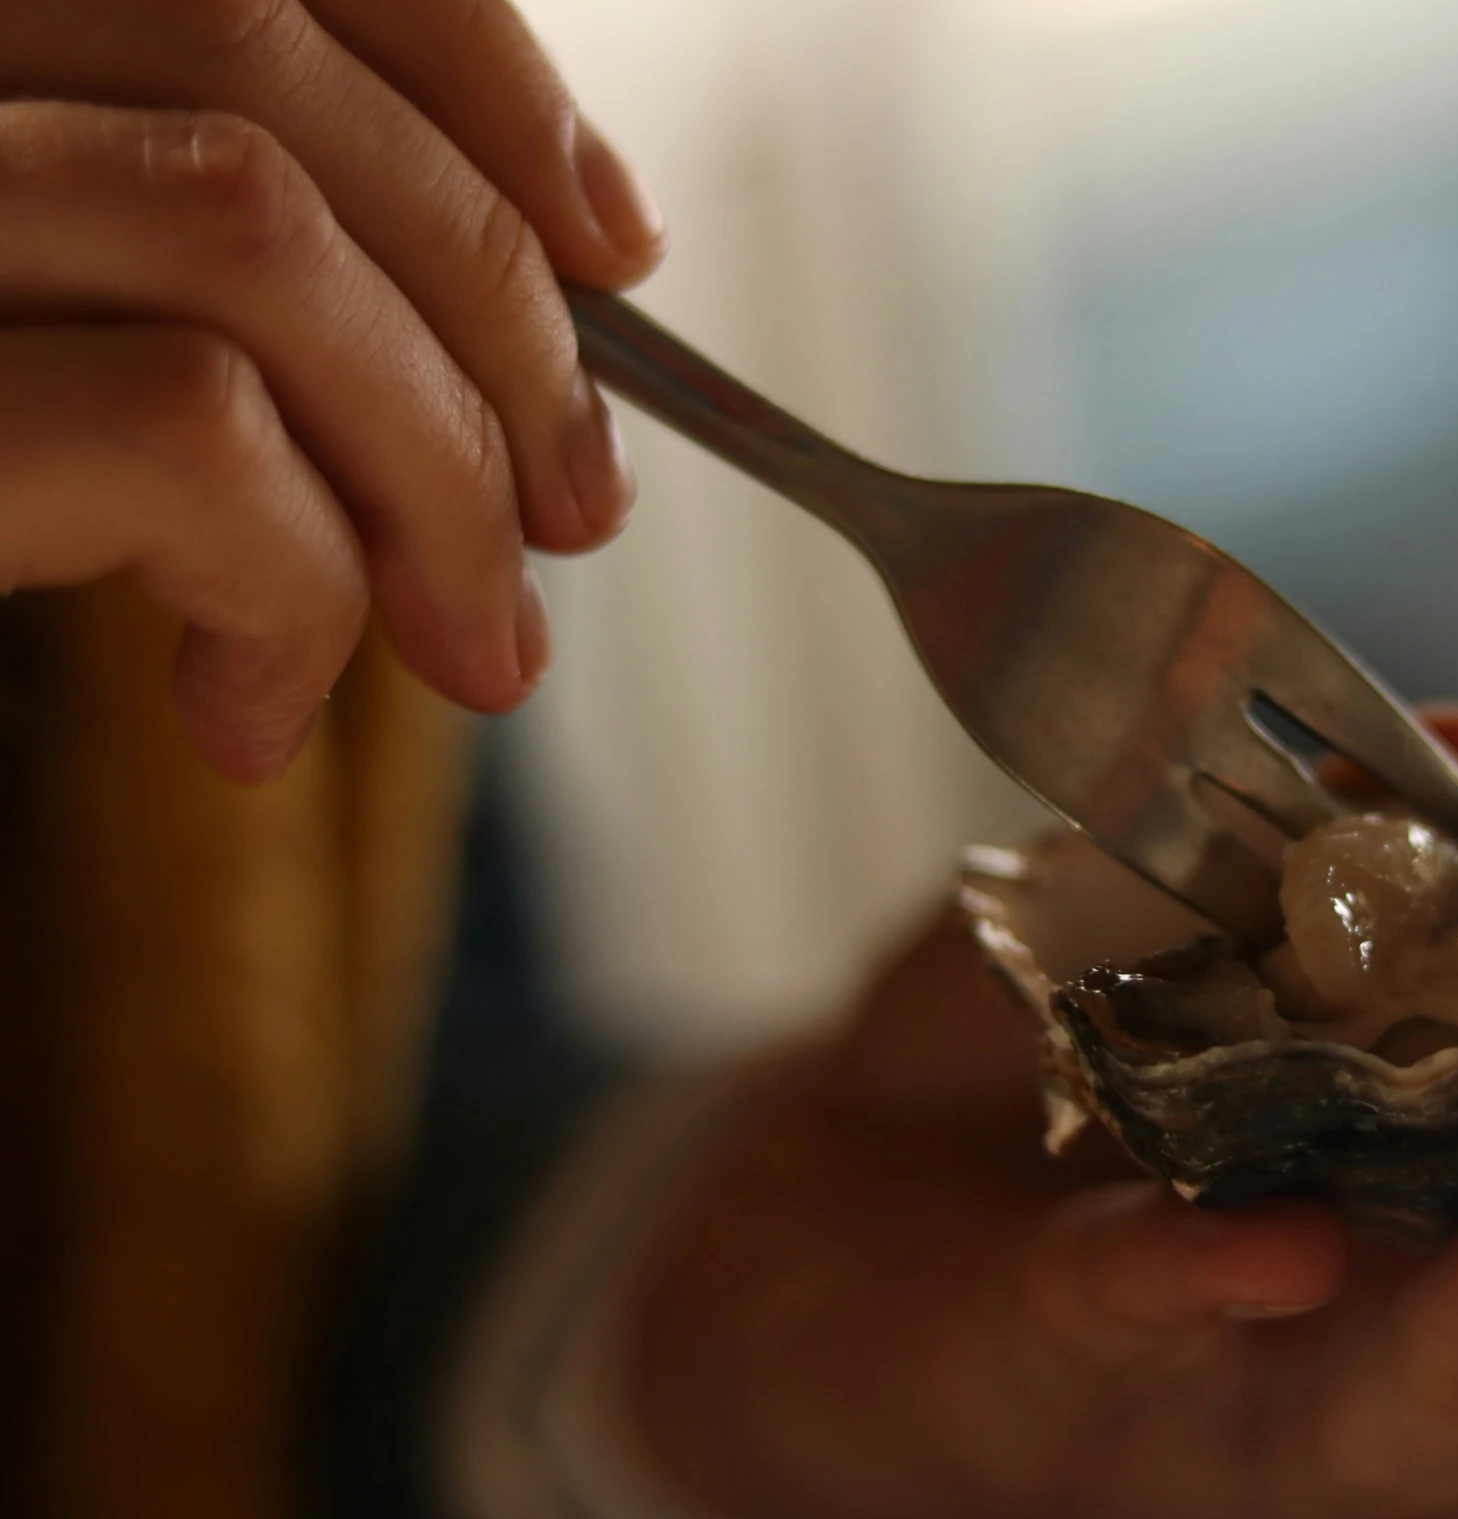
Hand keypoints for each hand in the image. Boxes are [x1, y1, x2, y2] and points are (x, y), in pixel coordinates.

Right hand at [1, 0, 662, 778]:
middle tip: (572, 518)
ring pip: (257, 236)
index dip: (483, 80)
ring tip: (461, 642)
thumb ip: (207, 290)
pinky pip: (184, 427)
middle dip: (499, 327)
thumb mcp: (51, 347)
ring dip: (432, 470)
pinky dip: (293, 586)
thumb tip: (522, 378)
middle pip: (277, 94)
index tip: (615, 244)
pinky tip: (242, 712)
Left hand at [627, 711, 1457, 1518]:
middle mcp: (1453, 1383)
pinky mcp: (1078, 1402)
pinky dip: (1207, 1294)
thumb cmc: (1109, 1071)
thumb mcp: (1265, 926)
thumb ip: (1392, 856)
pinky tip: (1256, 1237)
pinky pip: (1154, 1368)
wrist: (830, 1207)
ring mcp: (1269, 1419)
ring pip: (1453, 1457)